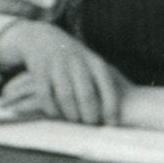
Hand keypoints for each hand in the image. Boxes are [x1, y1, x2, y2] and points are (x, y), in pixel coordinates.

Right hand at [0, 20, 125, 124]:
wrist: (42, 37)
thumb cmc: (75, 57)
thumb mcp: (93, 62)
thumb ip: (107, 81)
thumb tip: (124, 111)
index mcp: (95, 63)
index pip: (107, 88)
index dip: (110, 108)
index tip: (112, 123)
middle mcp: (77, 63)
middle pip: (86, 95)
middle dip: (90, 115)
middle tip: (92, 125)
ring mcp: (57, 66)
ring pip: (65, 97)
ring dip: (71, 114)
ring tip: (75, 120)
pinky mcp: (39, 70)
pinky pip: (45, 96)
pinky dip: (52, 108)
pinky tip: (56, 113)